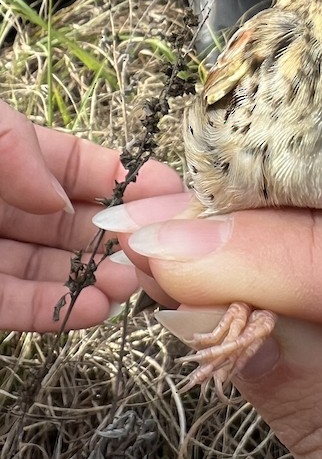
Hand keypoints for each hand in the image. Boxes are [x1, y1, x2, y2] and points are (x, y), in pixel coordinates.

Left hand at [0, 101, 182, 331]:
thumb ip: (16, 146)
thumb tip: (58, 195)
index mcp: (7, 159)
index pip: (75, 166)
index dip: (123, 178)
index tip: (169, 189)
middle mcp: (3, 206)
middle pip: (72, 222)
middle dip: (120, 237)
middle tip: (160, 248)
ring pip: (51, 269)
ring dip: (96, 280)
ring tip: (129, 285)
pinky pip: (13, 307)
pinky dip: (55, 312)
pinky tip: (93, 310)